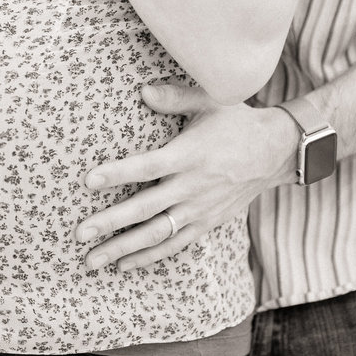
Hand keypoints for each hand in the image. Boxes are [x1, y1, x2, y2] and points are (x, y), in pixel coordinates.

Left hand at [74, 83, 296, 270]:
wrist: (276, 151)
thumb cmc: (236, 120)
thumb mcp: (210, 100)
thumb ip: (175, 97)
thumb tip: (142, 91)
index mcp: (189, 155)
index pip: (147, 167)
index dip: (118, 174)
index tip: (88, 181)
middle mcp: (192, 186)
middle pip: (145, 208)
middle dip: (110, 222)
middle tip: (79, 234)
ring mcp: (199, 209)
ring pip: (156, 234)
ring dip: (123, 248)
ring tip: (92, 259)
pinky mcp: (206, 223)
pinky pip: (174, 245)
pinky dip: (149, 256)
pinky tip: (123, 264)